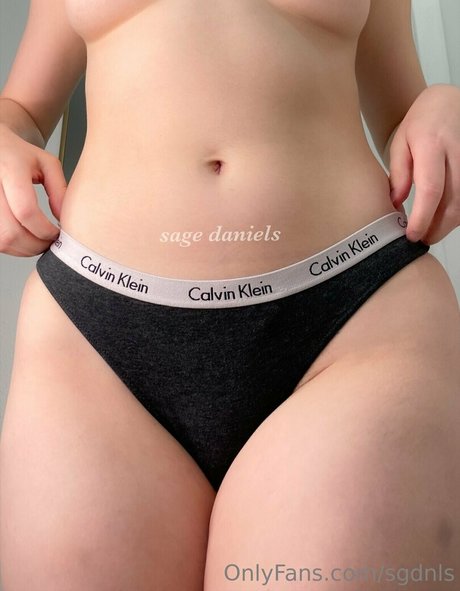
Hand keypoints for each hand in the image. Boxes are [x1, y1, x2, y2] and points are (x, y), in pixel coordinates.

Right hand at [0, 124, 65, 255]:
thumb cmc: (18, 155)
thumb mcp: (46, 163)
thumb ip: (59, 190)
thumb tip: (65, 220)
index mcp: (10, 168)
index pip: (26, 211)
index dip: (44, 230)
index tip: (57, 233)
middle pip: (11, 232)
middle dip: (36, 245)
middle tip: (50, 243)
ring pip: (1, 241)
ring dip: (23, 250)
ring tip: (38, 241)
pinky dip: (11, 245)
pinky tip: (23, 238)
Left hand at [388, 84, 459, 244]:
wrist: (450, 100)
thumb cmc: (422, 122)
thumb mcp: (402, 142)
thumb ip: (399, 172)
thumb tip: (396, 203)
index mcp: (432, 145)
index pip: (431, 189)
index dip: (423, 217)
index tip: (411, 235)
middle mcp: (458, 152)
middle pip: (454, 201)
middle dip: (438, 227)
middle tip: (421, 240)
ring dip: (449, 223)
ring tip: (431, 231)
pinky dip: (458, 212)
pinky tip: (445, 217)